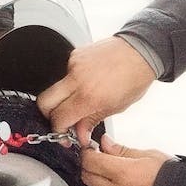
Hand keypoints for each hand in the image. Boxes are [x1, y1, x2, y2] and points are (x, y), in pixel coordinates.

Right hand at [38, 36, 156, 144]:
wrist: (142, 51)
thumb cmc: (134, 78)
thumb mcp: (115, 107)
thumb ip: (91, 121)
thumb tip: (79, 134)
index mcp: (89, 96)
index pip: (59, 118)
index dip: (59, 130)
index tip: (64, 134)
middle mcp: (77, 79)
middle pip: (44, 102)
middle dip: (50, 115)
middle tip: (63, 120)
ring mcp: (73, 64)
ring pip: (54, 87)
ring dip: (62, 98)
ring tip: (80, 99)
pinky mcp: (75, 55)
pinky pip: (64, 73)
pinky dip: (72, 82)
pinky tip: (86, 83)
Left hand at [82, 135, 169, 185]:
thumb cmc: (173, 178)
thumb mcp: (149, 155)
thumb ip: (122, 150)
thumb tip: (105, 143)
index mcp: (124, 172)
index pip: (91, 161)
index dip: (88, 153)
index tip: (92, 150)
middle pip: (88, 176)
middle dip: (91, 166)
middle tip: (100, 161)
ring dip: (95, 183)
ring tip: (108, 177)